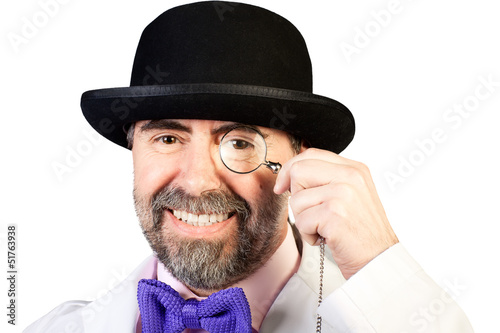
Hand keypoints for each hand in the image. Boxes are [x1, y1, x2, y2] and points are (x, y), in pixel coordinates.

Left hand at [274, 148, 398, 278]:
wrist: (379, 260)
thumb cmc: (360, 232)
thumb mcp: (350, 196)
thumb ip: (327, 179)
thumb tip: (289, 174)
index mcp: (354, 168)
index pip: (311, 154)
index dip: (290, 169)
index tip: (283, 186)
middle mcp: (351, 176)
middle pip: (298, 171)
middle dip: (296, 196)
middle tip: (312, 213)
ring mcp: (343, 193)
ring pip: (296, 200)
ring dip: (304, 220)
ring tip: (325, 228)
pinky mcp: (334, 214)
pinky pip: (301, 221)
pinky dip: (308, 235)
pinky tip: (327, 237)